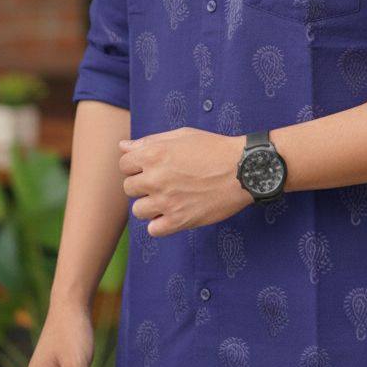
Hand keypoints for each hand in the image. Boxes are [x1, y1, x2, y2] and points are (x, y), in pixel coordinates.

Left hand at [118, 126, 252, 236]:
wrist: (243, 169)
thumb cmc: (213, 148)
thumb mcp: (182, 136)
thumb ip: (150, 141)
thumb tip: (123, 147)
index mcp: (154, 154)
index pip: (124, 164)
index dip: (136, 165)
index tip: (152, 166)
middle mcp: (155, 178)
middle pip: (129, 188)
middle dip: (142, 184)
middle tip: (163, 182)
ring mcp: (166, 202)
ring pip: (138, 210)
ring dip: (150, 205)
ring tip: (169, 198)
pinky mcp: (179, 221)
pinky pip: (153, 230)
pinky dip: (160, 224)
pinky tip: (173, 213)